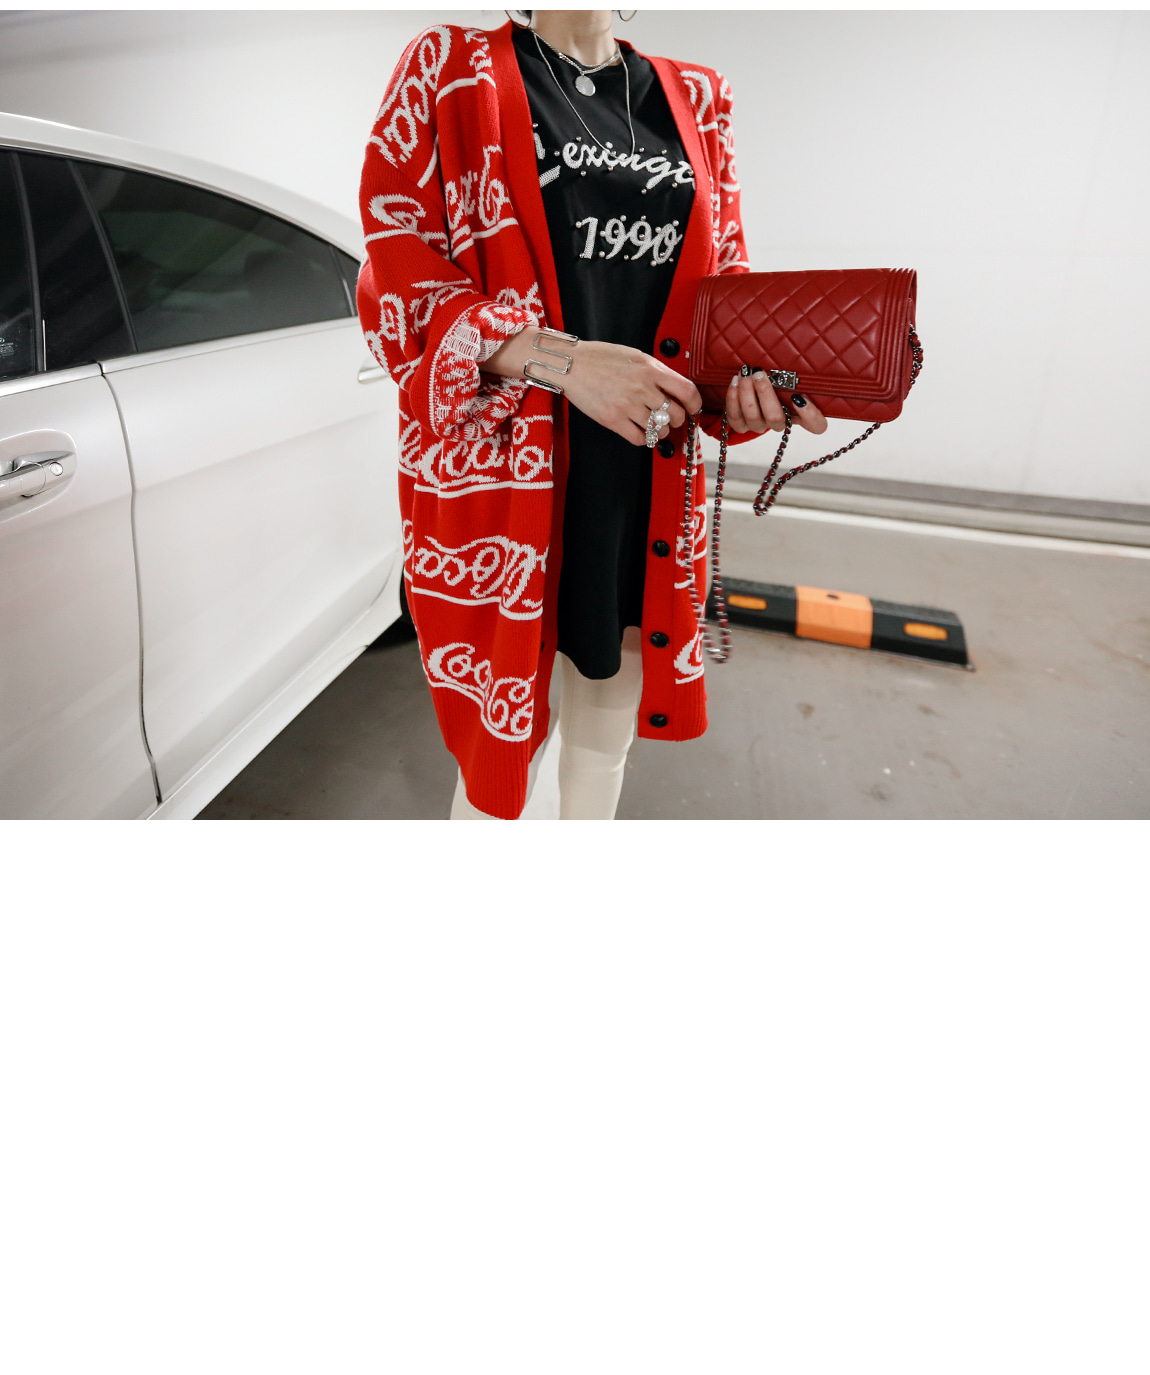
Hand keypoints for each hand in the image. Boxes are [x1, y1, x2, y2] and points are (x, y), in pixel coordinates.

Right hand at [481, 331, 701, 446]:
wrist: (571, 364)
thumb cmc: (602, 358)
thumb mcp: (636, 357)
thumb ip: (657, 373)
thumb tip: (675, 391)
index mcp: (651, 368)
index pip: (687, 391)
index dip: (694, 404)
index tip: (692, 409)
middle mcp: (642, 386)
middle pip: (675, 414)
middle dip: (676, 420)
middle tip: (669, 419)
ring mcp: (627, 404)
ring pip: (658, 430)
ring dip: (658, 431)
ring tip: (651, 426)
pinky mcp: (612, 419)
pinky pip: (639, 439)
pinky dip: (643, 439)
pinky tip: (637, 431)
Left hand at [726, 367, 827, 436]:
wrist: (748, 382)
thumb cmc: (774, 372)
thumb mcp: (787, 367)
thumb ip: (796, 363)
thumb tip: (806, 332)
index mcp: (800, 411)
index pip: (817, 425)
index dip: (811, 416)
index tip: (800, 396)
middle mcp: (780, 422)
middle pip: (775, 419)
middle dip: (765, 394)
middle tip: (759, 373)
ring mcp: (760, 426)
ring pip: (753, 417)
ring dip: (747, 393)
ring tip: (745, 372)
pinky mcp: (741, 426)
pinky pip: (735, 418)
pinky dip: (733, 398)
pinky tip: (735, 381)